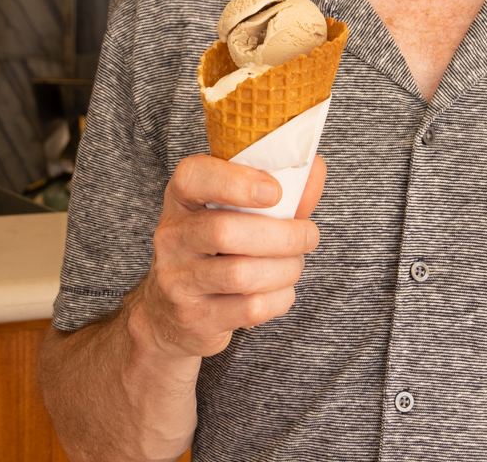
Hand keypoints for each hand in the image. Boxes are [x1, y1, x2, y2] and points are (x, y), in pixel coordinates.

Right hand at [128, 155, 325, 360]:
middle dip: (283, 235)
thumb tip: (315, 168)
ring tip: (294, 264)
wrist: (172, 313)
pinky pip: (250, 308)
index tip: (274, 191)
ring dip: (285, 268)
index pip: (193, 177)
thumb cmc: (216, 250)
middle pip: (226, 232)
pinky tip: (280, 290)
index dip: (236, 180)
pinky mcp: (195, 318)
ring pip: (241, 274)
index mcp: (181, 199)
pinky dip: (279, 298)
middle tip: (308, 235)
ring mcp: (178, 280)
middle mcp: (172, 237)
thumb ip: (279, 192)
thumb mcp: (236, 213)